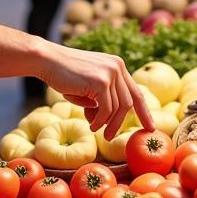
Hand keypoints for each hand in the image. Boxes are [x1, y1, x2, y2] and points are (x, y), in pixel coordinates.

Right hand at [38, 43, 153, 138]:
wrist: (46, 60)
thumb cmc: (63, 74)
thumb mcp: (89, 84)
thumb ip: (102, 97)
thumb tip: (109, 120)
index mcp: (117, 65)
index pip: (136, 92)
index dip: (144, 112)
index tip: (150, 128)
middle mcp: (118, 67)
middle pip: (129, 103)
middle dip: (121, 123)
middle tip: (111, 137)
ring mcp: (111, 73)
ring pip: (118, 108)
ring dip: (107, 123)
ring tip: (95, 129)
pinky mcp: (101, 81)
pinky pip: (106, 109)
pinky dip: (99, 121)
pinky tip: (91, 125)